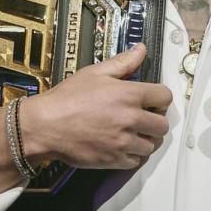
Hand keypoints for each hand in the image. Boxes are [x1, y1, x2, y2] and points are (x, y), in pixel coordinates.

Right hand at [20, 44, 171, 168]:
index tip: (152, 100)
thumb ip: (123, 62)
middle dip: (155, 120)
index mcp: (130, 94)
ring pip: (151, 145)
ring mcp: (124, 142)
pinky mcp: (114, 160)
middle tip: (143, 118)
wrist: (45, 126)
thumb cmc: (66, 98)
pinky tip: (121, 145)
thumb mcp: (95, 73)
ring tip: (132, 133)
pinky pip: (136, 161)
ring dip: (145, 139)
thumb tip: (140, 50)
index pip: (165, 97)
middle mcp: (131, 119)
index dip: (160, 98)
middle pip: (162, 125)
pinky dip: (131, 155)